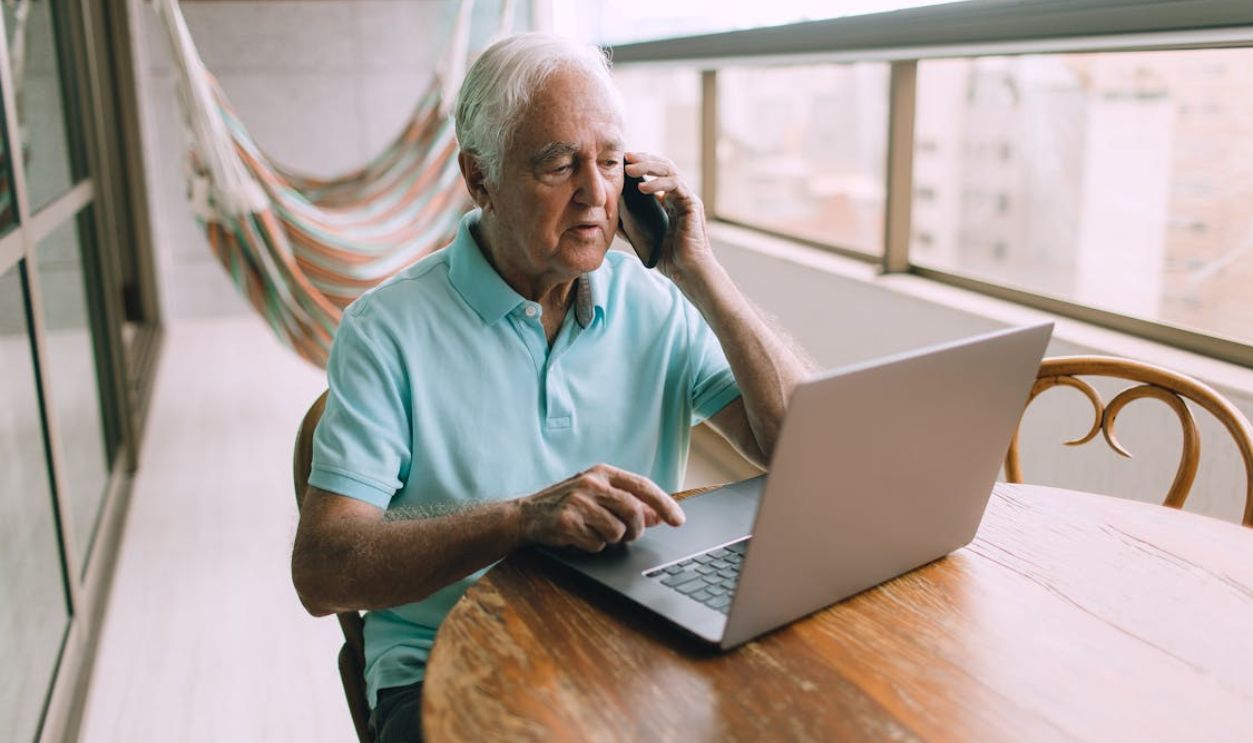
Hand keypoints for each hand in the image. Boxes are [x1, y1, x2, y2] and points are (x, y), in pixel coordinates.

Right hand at [518, 464, 685, 551]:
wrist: (525, 515)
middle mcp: (591, 483)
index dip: (664, 504)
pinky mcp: (567, 522)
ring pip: (617, 531)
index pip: (643, 486)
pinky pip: (597, 544)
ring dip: (611, 539)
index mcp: (602, 472)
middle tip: (628, 535)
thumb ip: (628, 502)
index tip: (678, 521)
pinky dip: (592, 546)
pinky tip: (578, 537)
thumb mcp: (598, 496)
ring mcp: (578, 502)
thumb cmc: (567, 504)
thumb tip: (658, 515)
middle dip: (636, 530)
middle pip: (633, 511)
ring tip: (594, 531)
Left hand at [623, 152, 715, 283]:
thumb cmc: (667, 256)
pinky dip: (658, 183)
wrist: (685, 271)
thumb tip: (609, 213)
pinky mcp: (692, 204)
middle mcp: (678, 195)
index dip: (640, 164)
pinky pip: (675, 185)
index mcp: (667, 199)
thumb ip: (628, 224)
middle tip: (626, 157)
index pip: (655, 172)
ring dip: (648, 166)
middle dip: (643, 158)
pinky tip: (642, 188)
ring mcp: (686, 198)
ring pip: (669, 170)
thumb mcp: (641, 236)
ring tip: (629, 169)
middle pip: (663, 165)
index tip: (621, 161)